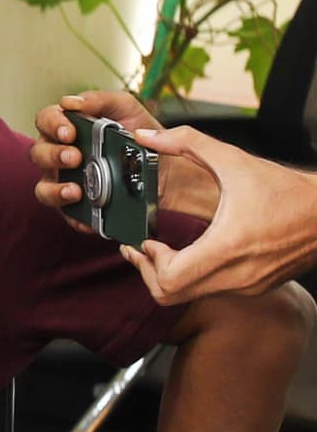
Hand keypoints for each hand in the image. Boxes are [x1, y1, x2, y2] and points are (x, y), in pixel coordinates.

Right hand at [29, 87, 220, 222]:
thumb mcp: (127, 108)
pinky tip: (88, 218)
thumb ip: (100, 100)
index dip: (52, 125)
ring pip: (43, 188)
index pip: (45, 120)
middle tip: (75, 157)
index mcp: (68, 128)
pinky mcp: (80, 207)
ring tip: (75, 190)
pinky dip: (75, 218)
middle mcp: (61, 155)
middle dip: (53, 155)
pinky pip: (67, 216)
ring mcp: (68, 182)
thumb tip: (70, 102)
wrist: (170, 170)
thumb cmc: (145, 136)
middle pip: (39, 153)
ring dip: (54, 189)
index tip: (69, 131)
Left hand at [114, 121, 316, 301]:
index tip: (145, 241)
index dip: (147, 261)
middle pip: (170, 295)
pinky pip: (212, 291)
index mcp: (227, 248)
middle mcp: (237, 275)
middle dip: (147, 272)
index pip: (169, 279)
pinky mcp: (256, 287)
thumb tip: (146, 135)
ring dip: (168, 275)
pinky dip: (193, 278)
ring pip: (189, 297)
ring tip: (161, 251)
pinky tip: (191, 254)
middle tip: (142, 250)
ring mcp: (247, 285)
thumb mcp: (234, 159)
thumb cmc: (289, 191)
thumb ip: (186, 143)